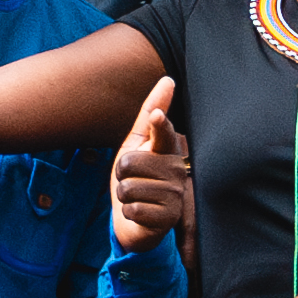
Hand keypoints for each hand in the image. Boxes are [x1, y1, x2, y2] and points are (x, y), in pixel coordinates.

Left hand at [105, 75, 189, 251]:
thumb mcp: (138, 144)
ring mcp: (175, 194)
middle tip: (134, 180)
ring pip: (128, 186)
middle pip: (128, 162)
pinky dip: (129, 212)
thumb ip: (150, 114)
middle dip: (121, 175)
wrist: (139, 219)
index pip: (163, 134)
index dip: (159, 125)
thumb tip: (168, 79)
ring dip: (124, 195)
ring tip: (138, 196)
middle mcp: (176, 170)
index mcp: (169, 149)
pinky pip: (132, 208)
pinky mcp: (168, 217)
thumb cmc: (138, 176)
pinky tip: (141, 212)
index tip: (157, 116)